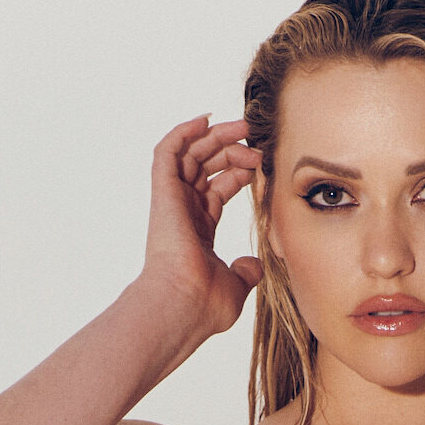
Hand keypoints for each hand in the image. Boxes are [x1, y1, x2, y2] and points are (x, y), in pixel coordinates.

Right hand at [138, 113, 262, 337]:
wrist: (184, 304)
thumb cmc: (205, 304)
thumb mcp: (236, 285)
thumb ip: (245, 272)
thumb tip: (255, 266)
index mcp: (198, 231)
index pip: (217, 190)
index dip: (238, 173)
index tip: (261, 166)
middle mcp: (183, 213)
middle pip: (205, 168)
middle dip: (230, 149)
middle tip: (255, 137)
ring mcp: (172, 201)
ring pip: (190, 154)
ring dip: (215, 136)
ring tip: (242, 126)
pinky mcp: (163, 192)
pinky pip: (167, 151)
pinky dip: (183, 132)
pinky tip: (205, 119)